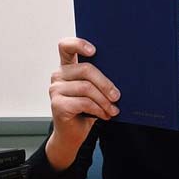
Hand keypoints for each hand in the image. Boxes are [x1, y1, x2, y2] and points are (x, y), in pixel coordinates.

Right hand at [45, 37, 120, 170]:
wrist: (74, 133)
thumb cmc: (87, 110)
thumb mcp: (96, 91)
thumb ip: (100, 79)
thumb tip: (123, 73)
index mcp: (68, 67)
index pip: (66, 46)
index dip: (79, 44)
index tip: (94, 50)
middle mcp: (59, 75)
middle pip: (86, 69)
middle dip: (106, 83)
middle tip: (117, 96)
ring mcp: (56, 89)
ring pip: (87, 88)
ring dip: (105, 101)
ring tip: (113, 110)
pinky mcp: (57, 104)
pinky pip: (84, 102)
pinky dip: (99, 109)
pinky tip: (105, 115)